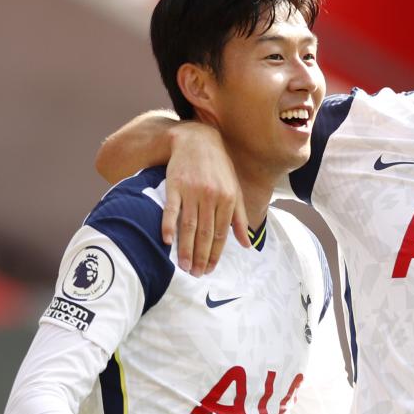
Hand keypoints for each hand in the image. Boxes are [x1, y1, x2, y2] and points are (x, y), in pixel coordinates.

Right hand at [163, 122, 249, 274]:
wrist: (197, 140)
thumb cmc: (219, 167)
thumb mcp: (235, 190)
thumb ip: (239, 218)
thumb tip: (246, 244)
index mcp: (228, 199)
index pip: (220, 234)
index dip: (215, 254)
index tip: (209, 269)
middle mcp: (211, 196)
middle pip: (205, 233)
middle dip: (201, 257)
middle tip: (196, 274)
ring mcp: (192, 191)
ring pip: (189, 226)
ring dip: (186, 249)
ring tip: (183, 266)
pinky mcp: (175, 185)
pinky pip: (171, 209)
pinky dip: (168, 225)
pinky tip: (167, 241)